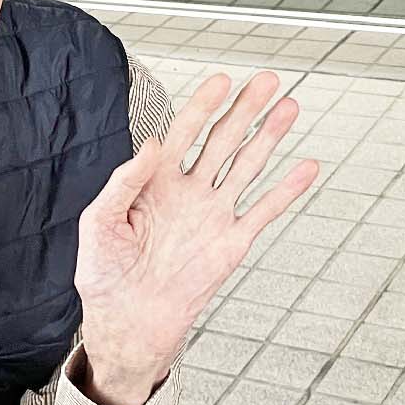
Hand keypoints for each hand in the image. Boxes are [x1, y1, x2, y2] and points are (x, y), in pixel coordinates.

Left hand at [70, 71, 324, 404]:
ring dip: (269, 137)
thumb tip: (150, 144)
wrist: (127, 324)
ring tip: (289, 106)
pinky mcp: (231, 243)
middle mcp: (189, 194)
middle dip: (244, 110)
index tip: (221, 81)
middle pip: (223, 141)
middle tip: (266, 80)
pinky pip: (264, 210)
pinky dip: (287, 190)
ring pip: (247, 166)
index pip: (183, 134)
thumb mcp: (98, 225)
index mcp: (155, 185)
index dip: (202, 107)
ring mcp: (213, 216)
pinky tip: (306, 167)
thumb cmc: (104, 277)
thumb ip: (123, 182)